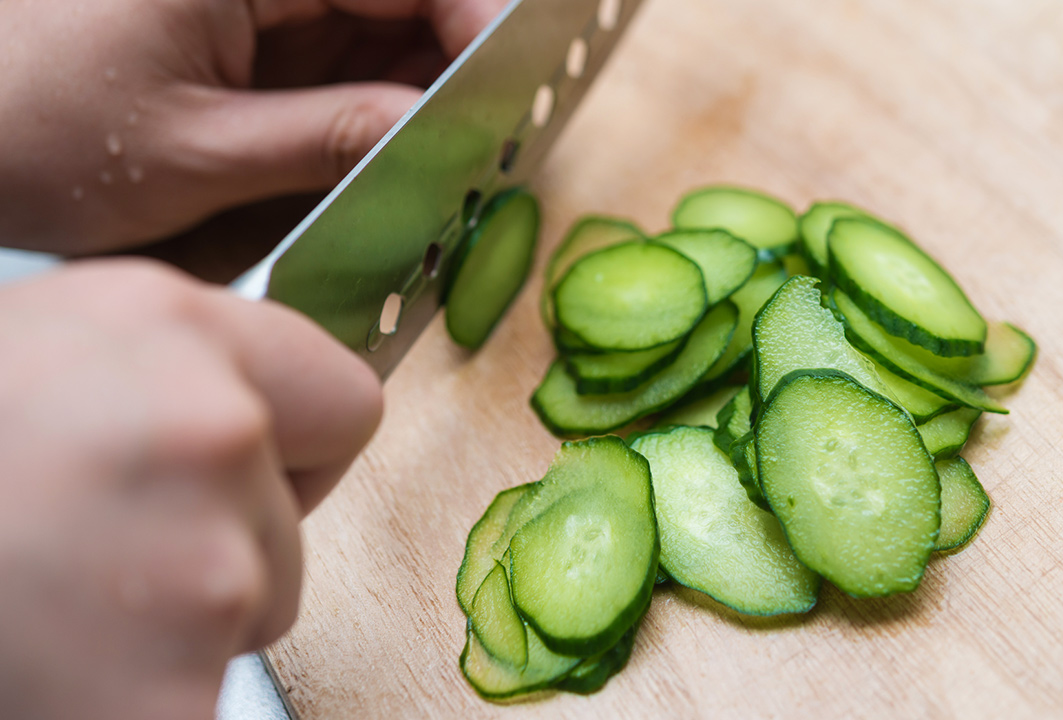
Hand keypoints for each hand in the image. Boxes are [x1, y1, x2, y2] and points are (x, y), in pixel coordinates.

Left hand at [0, 0, 505, 253]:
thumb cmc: (28, 130)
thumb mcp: (196, 153)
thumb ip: (330, 138)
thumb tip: (436, 134)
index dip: (473, 23)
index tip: (509, 91)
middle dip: (447, 59)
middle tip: (481, 141)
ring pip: (372, 17)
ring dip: (410, 80)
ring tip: (434, 154)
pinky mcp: (233, 19)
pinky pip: (331, 43)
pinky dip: (365, 91)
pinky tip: (383, 139)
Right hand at [0, 259, 382, 719]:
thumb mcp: (39, 351)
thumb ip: (163, 367)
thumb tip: (254, 417)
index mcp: (168, 326)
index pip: (344, 400)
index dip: (290, 446)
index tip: (230, 467)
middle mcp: (205, 425)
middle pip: (296, 518)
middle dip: (223, 538)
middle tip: (88, 546)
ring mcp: (200, 565)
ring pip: (259, 608)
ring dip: (179, 619)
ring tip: (51, 604)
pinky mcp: (170, 694)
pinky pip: (205, 696)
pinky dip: (150, 700)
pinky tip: (60, 672)